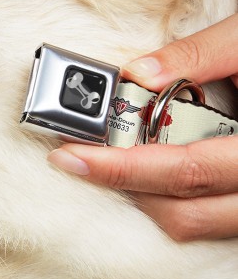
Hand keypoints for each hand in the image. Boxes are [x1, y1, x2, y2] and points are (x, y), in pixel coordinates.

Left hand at [49, 14, 237, 240]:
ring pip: (194, 223)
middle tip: (77, 157)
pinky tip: (148, 168)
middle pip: (183, 211)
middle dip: (121, 185)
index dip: (121, 168)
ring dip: (144, 196)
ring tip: (108, 161)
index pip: (184, 169)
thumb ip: (199, 54)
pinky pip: (207, 218)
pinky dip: (170, 198)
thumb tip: (138, 72)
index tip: (71, 156)